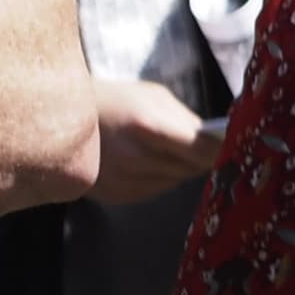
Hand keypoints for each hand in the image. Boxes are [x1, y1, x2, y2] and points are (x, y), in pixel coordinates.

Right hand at [88, 75, 224, 202]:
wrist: (62, 119)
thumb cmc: (116, 101)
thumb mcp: (154, 98)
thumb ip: (187, 121)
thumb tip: (216, 140)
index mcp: (147, 127)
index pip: (201, 150)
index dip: (220, 149)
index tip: (232, 145)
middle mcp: (135, 159)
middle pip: (191, 169)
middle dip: (202, 158)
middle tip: (208, 147)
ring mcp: (122, 181)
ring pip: (175, 181)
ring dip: (180, 169)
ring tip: (170, 150)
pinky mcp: (114, 196)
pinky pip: (155, 190)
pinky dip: (160, 178)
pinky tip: (148, 162)